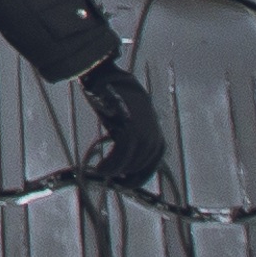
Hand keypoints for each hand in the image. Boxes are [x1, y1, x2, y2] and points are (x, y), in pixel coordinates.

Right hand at [74, 58, 163, 190]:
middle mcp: (152, 129)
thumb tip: (125, 151)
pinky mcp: (129, 127)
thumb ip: (132, 130)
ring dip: (117, 170)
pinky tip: (100, 169)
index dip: (142, 172)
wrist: (104, 74)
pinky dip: (110, 165)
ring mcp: (142, 128)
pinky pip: (121, 154)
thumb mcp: (128, 114)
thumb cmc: (113, 93)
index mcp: (154, 126)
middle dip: (129, 174)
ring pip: (133, 160)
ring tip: (103, 173)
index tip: (130, 181)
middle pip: (144, 161)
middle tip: (114, 179)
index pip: (155, 157)